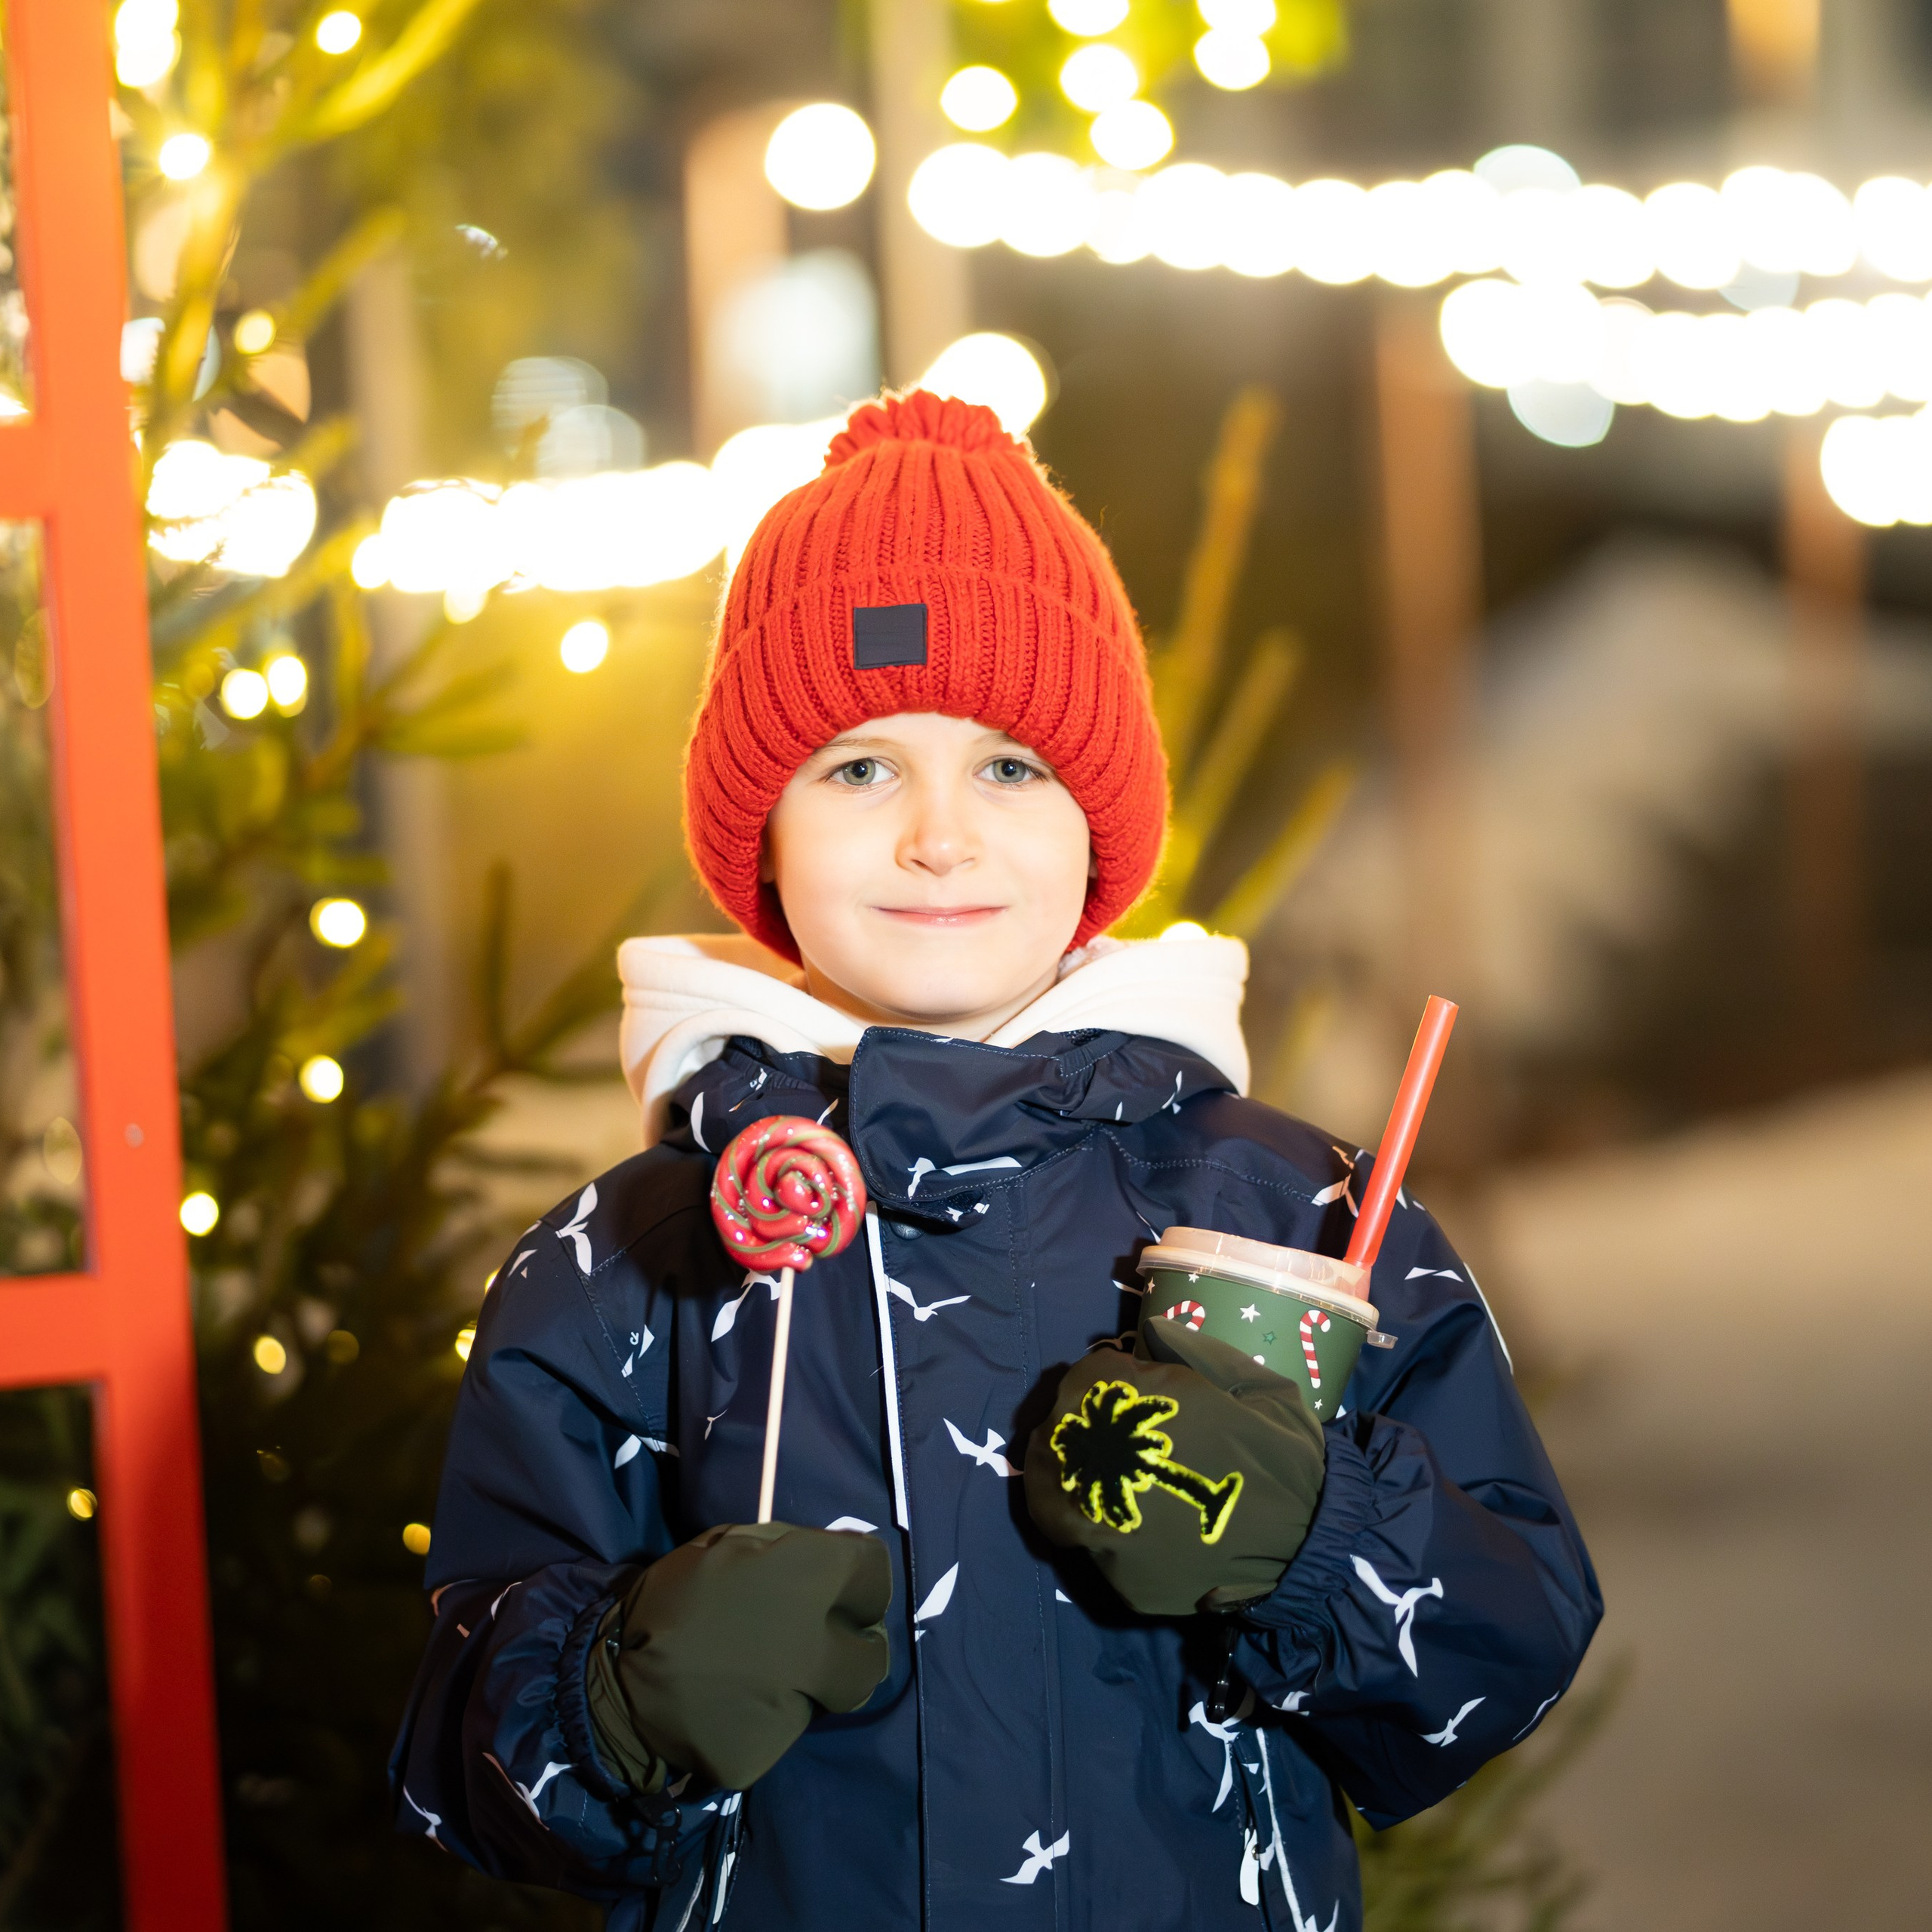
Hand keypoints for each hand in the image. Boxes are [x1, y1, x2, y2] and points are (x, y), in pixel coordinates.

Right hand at [589, 1522, 890, 1791]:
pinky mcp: (769, 1754)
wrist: (611, 1684)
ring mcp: (795, 1707)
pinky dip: (767, 1720)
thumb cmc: (669, 1600)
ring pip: (829, 1697)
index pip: (875, 1572)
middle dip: (855, 1646)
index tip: (844, 1584)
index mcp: (803, 1580)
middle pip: (872, 1653)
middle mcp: (814, 1645)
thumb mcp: (722, 1544)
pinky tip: (733, 1707)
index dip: (860, 1576)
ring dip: (809, 1684)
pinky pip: (785, 1732)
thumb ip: (782, 1548)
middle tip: (824, 1642)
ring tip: (760, 1675)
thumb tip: (831, 1553)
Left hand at [1023, 1317, 1325, 1615]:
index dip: (1100, 1380)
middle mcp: (1112, 1466)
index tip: (1115, 1386)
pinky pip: (1091, 1547)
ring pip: (1051, 1497)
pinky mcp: (1121, 1582)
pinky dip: (1097, 1530)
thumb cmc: (1286, 1455)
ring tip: (1089, 1476)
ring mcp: (1110, 1531)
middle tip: (1094, 1433)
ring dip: (1061, 1479)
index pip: (1090, 1380)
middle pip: (1057, 1436)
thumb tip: (1152, 1332)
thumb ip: (1193, 1353)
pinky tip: (1124, 1523)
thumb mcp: (1250, 1383)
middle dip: (1069, 1428)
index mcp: (1146, 1406)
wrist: (1313, 1542)